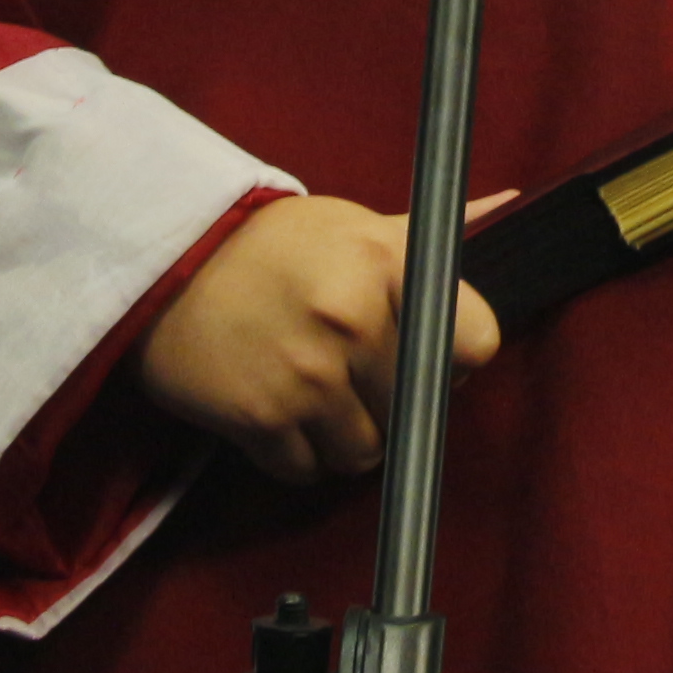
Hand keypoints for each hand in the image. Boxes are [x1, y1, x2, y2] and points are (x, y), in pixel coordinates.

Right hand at [134, 194, 503, 483]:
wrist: (166, 260)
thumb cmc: (269, 243)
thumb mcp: (354, 223)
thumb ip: (428, 235)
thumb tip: (506, 202)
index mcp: (385, 264)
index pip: (476, 340)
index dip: (457, 355)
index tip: (432, 354)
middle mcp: (351, 321)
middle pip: (418, 406)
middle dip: (393, 399)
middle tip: (358, 373)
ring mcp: (306, 375)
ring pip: (366, 451)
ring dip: (345, 434)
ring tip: (318, 394)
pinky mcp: (260, 418)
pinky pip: (308, 469)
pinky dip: (299, 454)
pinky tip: (283, 412)